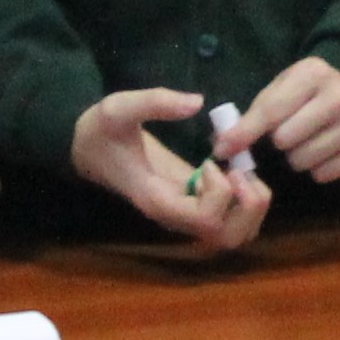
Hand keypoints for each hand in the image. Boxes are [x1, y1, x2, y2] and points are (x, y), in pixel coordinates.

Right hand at [71, 87, 269, 252]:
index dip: (220, 194)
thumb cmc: (101, 131)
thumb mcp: (117, 107)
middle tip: (238, 170)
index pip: (203, 220)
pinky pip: (231, 219)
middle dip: (246, 206)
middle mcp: (175, 217)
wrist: (88, 148)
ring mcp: (185, 214)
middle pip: (225, 238)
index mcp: (157, 200)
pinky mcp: (194, 205)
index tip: (211, 162)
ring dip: (251, 207)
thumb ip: (154, 102)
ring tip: (241, 171)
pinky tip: (235, 170)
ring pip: (233, 235)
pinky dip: (245, 201)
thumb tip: (197, 102)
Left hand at [218, 56, 339, 185]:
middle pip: (287, 140)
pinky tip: (322, 151)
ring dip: (296, 157)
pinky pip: (325, 174)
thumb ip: (250, 118)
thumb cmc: (303, 94)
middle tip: (285, 134)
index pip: (271, 111)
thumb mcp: (276, 92)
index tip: (222, 150)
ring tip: (304, 142)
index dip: (244, 134)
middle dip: (278, 142)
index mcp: (314, 73)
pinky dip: (317, 169)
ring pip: (305, 160)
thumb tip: (222, 148)